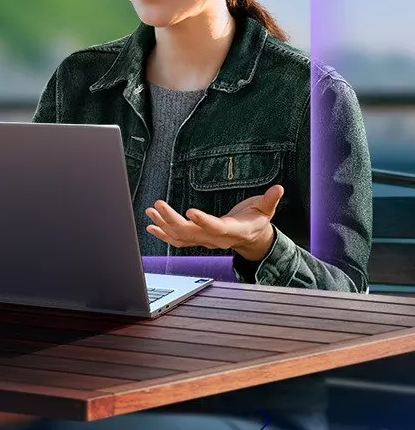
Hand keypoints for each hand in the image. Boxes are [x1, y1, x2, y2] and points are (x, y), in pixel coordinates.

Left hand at [145, 184, 284, 260]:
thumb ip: (270, 200)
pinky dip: (163, 233)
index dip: (203, 221)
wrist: (251, 238)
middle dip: (172, 220)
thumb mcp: (266, 210)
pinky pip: (177, 240)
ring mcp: (204, 240)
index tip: (189, 211)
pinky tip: (151, 225)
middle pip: (191, 233)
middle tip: (158, 205)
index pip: (215, 228)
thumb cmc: (256, 221)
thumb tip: (278, 188)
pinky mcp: (198, 238)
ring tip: (151, 212)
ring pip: (180, 237)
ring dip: (163, 225)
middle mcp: (215, 239)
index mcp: (231, 231)